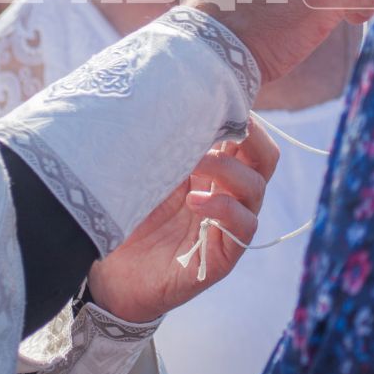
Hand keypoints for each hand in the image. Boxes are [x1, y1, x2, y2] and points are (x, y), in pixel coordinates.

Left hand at [85, 121, 279, 322]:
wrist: (108, 274)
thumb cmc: (125, 217)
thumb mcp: (146, 173)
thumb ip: (166, 145)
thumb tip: (177, 102)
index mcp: (212, 172)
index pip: (247, 139)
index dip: (243, 117)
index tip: (221, 98)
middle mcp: (226, 195)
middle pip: (264, 159)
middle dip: (252, 137)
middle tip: (223, 126)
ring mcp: (226, 226)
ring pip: (256, 189)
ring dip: (228, 169)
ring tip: (197, 162)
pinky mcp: (222, 256)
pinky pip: (244, 228)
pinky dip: (224, 208)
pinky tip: (195, 201)